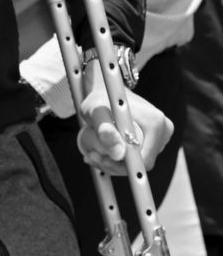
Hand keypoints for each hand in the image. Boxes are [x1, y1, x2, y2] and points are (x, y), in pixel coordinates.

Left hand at [76, 57, 172, 175]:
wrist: (107, 89)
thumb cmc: (99, 97)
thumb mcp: (95, 111)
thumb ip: (104, 129)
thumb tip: (118, 153)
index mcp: (155, 122)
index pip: (142, 160)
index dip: (121, 166)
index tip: (98, 159)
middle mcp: (164, 128)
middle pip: (141, 163)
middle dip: (114, 165)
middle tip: (91, 156)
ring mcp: (163, 134)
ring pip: (139, 162)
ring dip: (114, 163)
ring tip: (93, 153)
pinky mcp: (157, 138)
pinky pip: (139, 156)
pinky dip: (119, 158)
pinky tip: (102, 151)